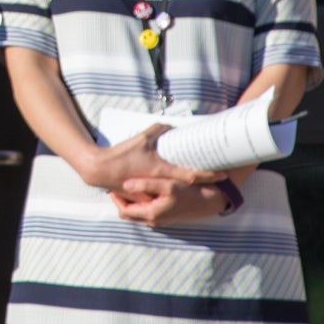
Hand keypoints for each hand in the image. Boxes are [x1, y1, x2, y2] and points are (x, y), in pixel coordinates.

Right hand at [78, 125, 218, 193]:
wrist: (100, 171)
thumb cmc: (122, 155)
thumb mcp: (141, 138)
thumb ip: (158, 130)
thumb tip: (170, 127)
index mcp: (162, 171)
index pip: (191, 175)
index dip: (209, 175)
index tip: (223, 175)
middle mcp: (161, 184)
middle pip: (187, 187)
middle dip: (203, 184)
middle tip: (216, 179)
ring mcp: (154, 193)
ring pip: (175, 194)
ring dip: (188, 191)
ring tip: (198, 185)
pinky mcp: (145, 196)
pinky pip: (162, 195)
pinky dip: (171, 192)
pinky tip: (174, 188)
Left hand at [114, 178, 228, 226]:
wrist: (210, 200)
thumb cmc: (190, 192)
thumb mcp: (167, 186)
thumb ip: (145, 185)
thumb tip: (124, 184)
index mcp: (151, 214)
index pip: (124, 210)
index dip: (116, 197)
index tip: (112, 183)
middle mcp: (154, 220)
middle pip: (128, 212)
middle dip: (121, 200)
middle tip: (117, 182)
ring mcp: (160, 218)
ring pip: (137, 211)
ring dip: (131, 200)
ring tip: (128, 182)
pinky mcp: (166, 214)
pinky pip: (146, 209)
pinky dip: (141, 200)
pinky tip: (143, 186)